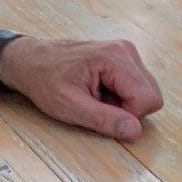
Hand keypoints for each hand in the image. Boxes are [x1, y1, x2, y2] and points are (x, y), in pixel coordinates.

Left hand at [1, 38, 163, 140]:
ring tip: (95, 97)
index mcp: (115, 58)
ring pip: (146, 91)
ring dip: (123, 103)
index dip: (128, 115)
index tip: (101, 112)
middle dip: (127, 109)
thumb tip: (135, 131)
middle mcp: (125, 50)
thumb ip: (105, 120)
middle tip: (97, 104)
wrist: (30, 60)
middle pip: (151, 95)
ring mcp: (125, 51)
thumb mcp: (70, 107)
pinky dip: (120, 95)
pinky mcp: (122, 57)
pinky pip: (136, 85)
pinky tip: (98, 90)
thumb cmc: (45, 80)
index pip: (149, 99)